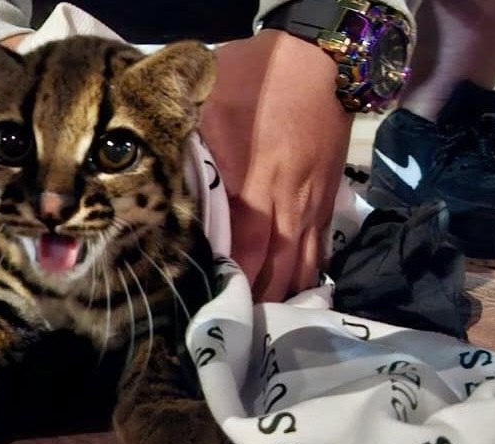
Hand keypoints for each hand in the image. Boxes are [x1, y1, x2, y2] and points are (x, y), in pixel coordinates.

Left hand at [200, 30, 353, 301]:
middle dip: (248, 305)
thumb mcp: (209, 110)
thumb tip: (168, 190)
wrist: (320, 63)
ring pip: (296, 272)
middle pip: (268, 275)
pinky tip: (288, 295)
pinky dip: (302, 280)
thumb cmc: (256, 81)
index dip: (223, 288)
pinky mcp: (326, 205)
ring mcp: (308, 210)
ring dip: (276, 299)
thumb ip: (192, 155)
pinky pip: (316, 256)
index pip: (237, 255)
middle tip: (225, 328)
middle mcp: (282, 210)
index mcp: (250, 189)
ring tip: (256, 322)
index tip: (202, 309)